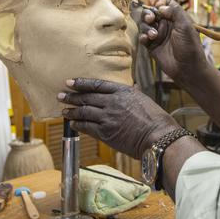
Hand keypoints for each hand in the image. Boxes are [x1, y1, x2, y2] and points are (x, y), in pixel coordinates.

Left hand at [59, 78, 179, 158]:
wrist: (158, 137)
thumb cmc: (156, 120)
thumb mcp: (144, 100)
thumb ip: (133, 94)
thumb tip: (131, 87)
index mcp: (123, 92)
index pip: (97, 84)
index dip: (82, 83)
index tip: (71, 82)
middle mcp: (113, 102)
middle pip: (87, 97)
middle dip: (72, 96)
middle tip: (61, 95)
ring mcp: (108, 117)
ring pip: (84, 112)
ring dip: (72, 111)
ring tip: (63, 111)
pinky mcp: (106, 132)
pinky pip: (87, 127)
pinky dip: (78, 125)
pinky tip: (73, 124)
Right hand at [139, 0, 208, 83]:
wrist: (188, 68)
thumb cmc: (190, 47)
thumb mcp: (186, 26)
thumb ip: (175, 12)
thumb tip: (161, 6)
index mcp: (176, 18)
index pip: (166, 4)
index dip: (160, 2)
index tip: (158, 6)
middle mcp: (167, 25)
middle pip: (152, 12)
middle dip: (148, 14)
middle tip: (151, 19)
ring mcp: (159, 35)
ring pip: (145, 24)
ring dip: (146, 27)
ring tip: (153, 35)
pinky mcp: (152, 46)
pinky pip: (143, 37)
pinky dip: (143, 36)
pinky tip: (148, 40)